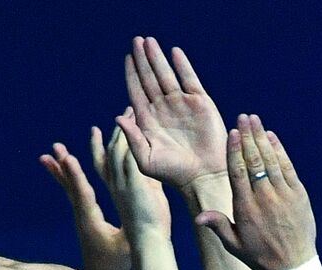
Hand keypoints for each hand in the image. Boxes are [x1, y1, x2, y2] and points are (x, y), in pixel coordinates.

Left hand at [40, 140, 130, 269]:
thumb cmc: (117, 264)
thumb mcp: (128, 249)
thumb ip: (132, 234)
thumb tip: (140, 219)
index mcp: (92, 223)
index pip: (83, 196)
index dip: (76, 177)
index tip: (68, 158)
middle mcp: (82, 216)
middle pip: (72, 187)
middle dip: (65, 167)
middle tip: (56, 148)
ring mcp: (81, 216)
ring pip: (69, 187)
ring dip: (62, 168)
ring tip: (52, 151)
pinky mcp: (84, 215)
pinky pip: (74, 191)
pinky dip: (68, 175)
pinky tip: (62, 165)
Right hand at [91, 109, 170, 234]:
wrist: (149, 242)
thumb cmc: (150, 229)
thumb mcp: (148, 201)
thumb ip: (148, 186)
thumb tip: (154, 178)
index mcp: (116, 191)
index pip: (102, 166)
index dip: (96, 148)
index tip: (94, 132)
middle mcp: (115, 185)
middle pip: (105, 154)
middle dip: (105, 137)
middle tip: (111, 118)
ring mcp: (122, 183)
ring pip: (116, 150)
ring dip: (121, 130)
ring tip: (127, 112)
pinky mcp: (133, 183)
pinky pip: (129, 155)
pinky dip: (130, 139)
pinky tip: (135, 125)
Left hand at [116, 36, 227, 188]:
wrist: (203, 176)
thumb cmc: (173, 174)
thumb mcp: (146, 159)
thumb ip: (132, 138)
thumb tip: (117, 116)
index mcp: (148, 121)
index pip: (137, 91)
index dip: (131, 74)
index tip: (127, 57)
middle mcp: (163, 109)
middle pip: (149, 79)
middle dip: (143, 60)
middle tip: (136, 40)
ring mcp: (182, 105)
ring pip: (166, 75)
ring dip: (158, 58)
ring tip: (149, 41)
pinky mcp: (200, 104)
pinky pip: (189, 80)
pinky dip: (182, 66)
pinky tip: (174, 52)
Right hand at [195, 115, 316, 269]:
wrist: (294, 265)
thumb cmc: (260, 256)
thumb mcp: (235, 245)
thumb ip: (218, 226)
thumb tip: (198, 216)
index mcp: (246, 208)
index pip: (238, 172)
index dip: (235, 150)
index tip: (232, 133)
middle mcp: (264, 197)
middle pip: (254, 160)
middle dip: (248, 136)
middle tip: (243, 117)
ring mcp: (283, 194)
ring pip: (270, 160)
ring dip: (262, 138)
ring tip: (255, 120)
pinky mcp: (299, 194)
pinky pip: (287, 167)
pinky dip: (279, 151)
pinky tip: (272, 138)